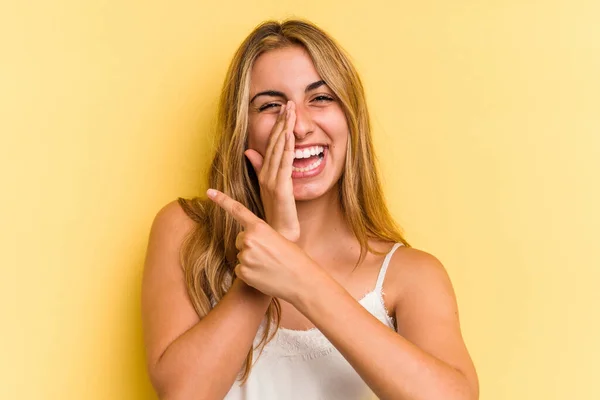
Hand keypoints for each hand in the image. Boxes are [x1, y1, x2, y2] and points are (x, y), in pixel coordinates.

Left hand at [206, 188, 321, 304]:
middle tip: (269, 255)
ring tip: (269, 267)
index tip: (209, 192)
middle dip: (250, 246)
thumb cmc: (294, 259)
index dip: (222, 200)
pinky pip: (240, 270)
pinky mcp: (243, 272)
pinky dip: (250, 274)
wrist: (301, 280)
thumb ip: (261, 237)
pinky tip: (264, 276)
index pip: (238, 211)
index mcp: (259, 227)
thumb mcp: (280, 239)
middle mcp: (249, 239)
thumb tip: (246, 244)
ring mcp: (245, 257)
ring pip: (241, 256)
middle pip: (240, 240)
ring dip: (252, 261)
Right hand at [244, 101, 299, 241]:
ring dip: (285, 129)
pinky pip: (284, 164)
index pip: (272, 144)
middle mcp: (267, 174)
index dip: (277, 126)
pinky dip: (287, 148)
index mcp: (265, 173)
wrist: (279, 234)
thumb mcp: (269, 188)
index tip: (283, 109)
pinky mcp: (281, 188)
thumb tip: (250, 151)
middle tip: (288, 102)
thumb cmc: (277, 215)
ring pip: (279, 149)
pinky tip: (290, 135)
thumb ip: (259, 168)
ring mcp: (273, 180)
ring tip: (290, 111)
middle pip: (274, 142)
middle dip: (282, 122)